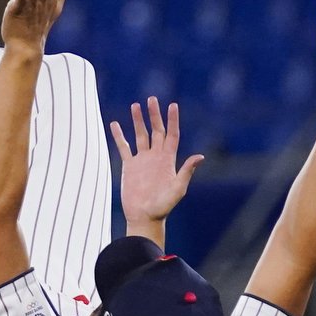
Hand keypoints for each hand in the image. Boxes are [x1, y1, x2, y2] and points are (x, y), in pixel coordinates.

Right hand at [111, 98, 203, 234]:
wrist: (145, 217)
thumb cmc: (163, 206)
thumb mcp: (178, 189)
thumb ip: (186, 171)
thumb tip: (200, 156)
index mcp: (168, 160)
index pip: (171, 135)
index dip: (172, 120)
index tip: (172, 105)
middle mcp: (156, 157)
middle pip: (156, 130)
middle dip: (154, 115)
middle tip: (151, 98)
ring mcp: (142, 160)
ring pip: (140, 135)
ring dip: (138, 121)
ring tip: (135, 106)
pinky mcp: (130, 166)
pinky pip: (124, 147)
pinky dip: (119, 136)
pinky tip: (115, 124)